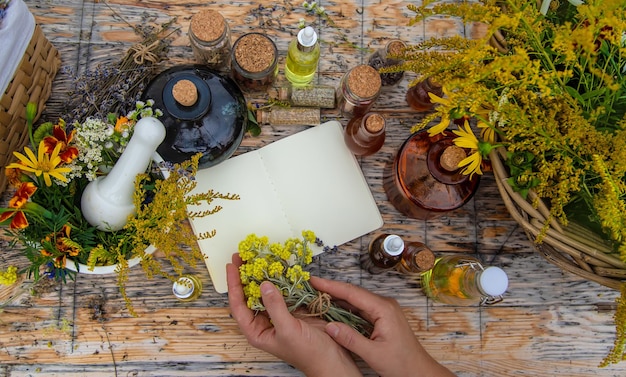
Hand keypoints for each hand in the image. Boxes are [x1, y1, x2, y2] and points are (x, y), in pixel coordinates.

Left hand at [226, 254, 361, 376]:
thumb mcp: (288, 330)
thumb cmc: (308, 353)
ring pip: (266, 290)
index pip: (238, 305)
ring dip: (262, 273)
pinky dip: (280, 277)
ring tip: (256, 256)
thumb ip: (275, 307)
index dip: (233, 285)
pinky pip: (284, 289)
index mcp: (257, 331)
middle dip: (245, 276)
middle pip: (249, 295)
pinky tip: (278, 265)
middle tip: (242, 255)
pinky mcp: (294, 307)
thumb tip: (264, 285)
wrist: (332, 359)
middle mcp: (265, 321)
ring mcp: (280, 313)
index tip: (231, 266)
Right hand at [311, 277, 454, 376]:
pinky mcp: (382, 317)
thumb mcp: (373, 354)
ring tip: (317, 293)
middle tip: (311, 285)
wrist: (419, 371)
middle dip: (331, 288)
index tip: (314, 280)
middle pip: (353, 293)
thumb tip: (329, 326)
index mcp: (383, 309)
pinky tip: (333, 307)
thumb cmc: (401, 363)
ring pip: (356, 300)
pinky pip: (360, 308)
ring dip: (337, 297)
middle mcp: (384, 305)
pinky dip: (345, 307)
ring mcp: (383, 310)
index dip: (331, 286)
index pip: (352, 293)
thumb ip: (351, 339)